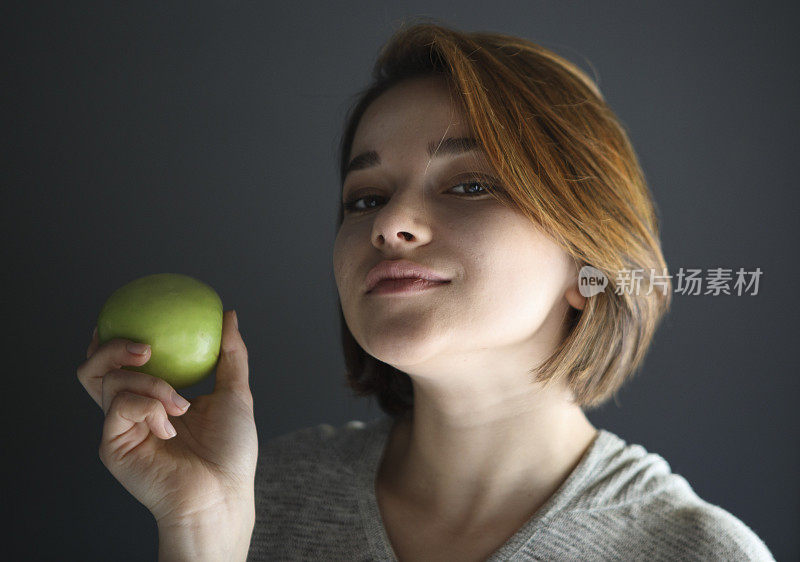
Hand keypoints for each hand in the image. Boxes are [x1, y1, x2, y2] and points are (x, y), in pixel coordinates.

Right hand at [77, 310, 256, 527]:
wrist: (222, 492)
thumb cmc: (231, 451)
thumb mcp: (236, 394)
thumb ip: (231, 354)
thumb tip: (229, 315)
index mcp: (154, 399)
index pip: (122, 364)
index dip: (112, 339)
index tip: (124, 312)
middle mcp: (132, 411)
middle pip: (96, 367)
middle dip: (112, 346)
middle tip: (146, 347)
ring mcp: (120, 427)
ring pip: (106, 379)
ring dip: (148, 381)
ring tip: (177, 398)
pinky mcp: (113, 444)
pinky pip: (120, 404)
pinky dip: (150, 406)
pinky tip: (170, 426)